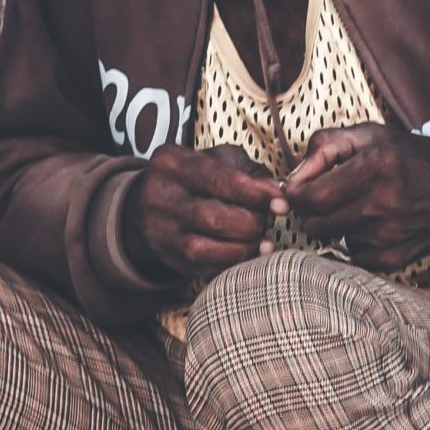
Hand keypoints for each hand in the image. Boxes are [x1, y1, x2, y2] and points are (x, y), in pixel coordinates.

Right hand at [126, 144, 283, 279]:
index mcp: (173, 164)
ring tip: (263, 242)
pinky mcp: (166, 257)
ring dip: (243, 249)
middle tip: (267, 221)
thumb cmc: (193, 179)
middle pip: (213, 218)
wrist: (148, 204)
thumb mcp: (214, 160)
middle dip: (251, 223)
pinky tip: (246, 256)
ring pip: (203, 249)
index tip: (281, 203)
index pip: (220, 180)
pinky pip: (201, 269)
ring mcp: (159, 231)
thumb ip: (247, 172)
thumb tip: (276, 194)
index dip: (257, 195)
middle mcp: (159, 197)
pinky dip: (231, 265)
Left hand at [282, 123, 429, 271]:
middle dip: (310, 211)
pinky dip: (353, 241)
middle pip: (313, 224)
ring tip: (355, 207)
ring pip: (330, 240)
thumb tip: (294, 174)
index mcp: (373, 169)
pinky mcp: (393, 259)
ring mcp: (387, 237)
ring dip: (333, 226)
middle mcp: (379, 206)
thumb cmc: (415, 158)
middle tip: (324, 197)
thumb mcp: (372, 135)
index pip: (308, 198)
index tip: (300, 188)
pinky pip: (351, 256)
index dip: (296, 194)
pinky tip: (372, 225)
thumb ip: (326, 146)